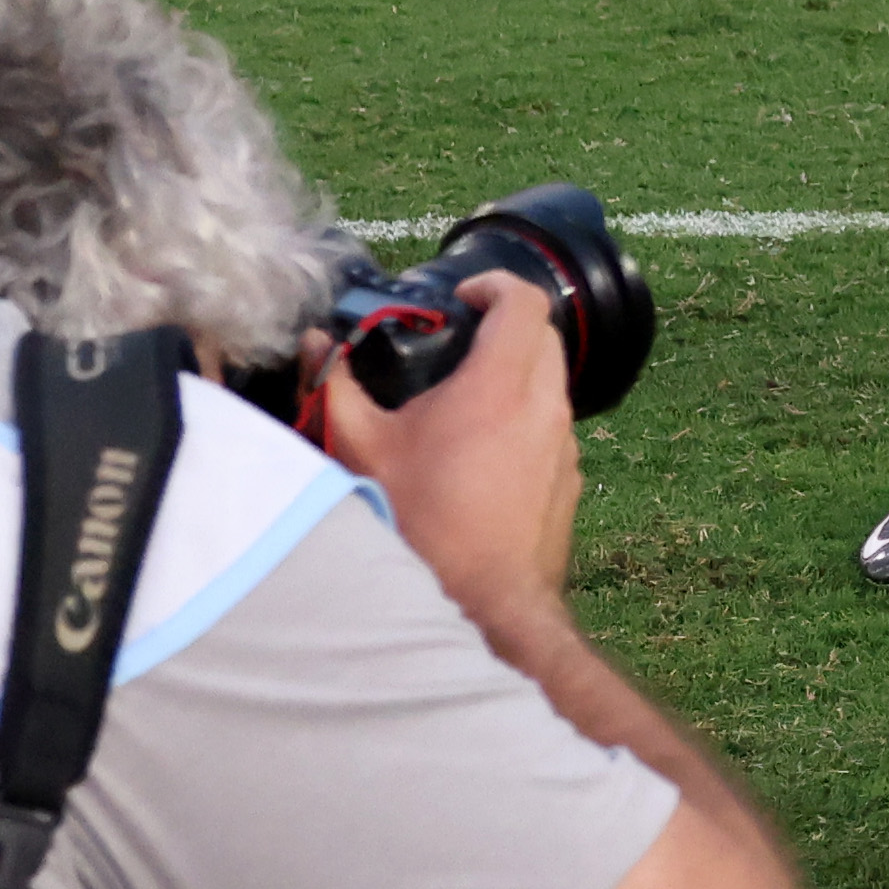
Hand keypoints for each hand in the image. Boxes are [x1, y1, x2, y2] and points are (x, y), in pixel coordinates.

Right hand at [320, 272, 580, 635]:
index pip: (524, 301)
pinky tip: (480, 452)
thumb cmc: (418, 522)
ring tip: (462, 401)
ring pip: (551, 383)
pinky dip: (524, 419)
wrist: (482, 603)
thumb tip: (319, 344)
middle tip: (456, 344)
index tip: (462, 297)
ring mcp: (565, 445)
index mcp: (501, 385)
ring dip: (515, 375)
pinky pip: (552, 428)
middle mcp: (545, 406)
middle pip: (543, 336)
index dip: (495, 284)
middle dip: (504, 326)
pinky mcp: (569, 480)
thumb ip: (337, 386)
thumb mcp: (361, 449)